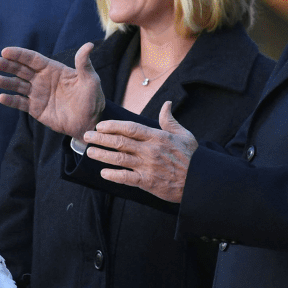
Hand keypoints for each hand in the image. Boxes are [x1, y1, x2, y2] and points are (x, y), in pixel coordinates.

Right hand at [0, 42, 104, 140]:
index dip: (19, 54)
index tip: (5, 51)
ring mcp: (38, 94)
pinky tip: (1, 97)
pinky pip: (20, 103)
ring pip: (18, 85)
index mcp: (53, 69)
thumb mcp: (90, 80)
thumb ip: (84, 64)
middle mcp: (42, 79)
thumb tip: (88, 45)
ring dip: (6, 82)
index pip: (32, 59)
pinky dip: (10, 100)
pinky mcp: (35, 109)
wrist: (89, 122)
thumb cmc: (92, 99)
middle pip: (21, 70)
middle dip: (8, 65)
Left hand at [82, 101, 196, 202]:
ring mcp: (147, 167)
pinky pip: (126, 178)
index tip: (100, 125)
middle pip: (120, 142)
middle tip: (86, 136)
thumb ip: (169, 120)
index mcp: (157, 137)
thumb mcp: (184, 135)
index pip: (130, 128)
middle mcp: (150, 151)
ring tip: (90, 152)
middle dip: (101, 138)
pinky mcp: (147, 182)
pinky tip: (103, 173)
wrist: (200, 181)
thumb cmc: (192, 157)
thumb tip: (166, 104)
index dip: (113, 125)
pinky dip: (114, 175)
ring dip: (102, 155)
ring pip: (119, 159)